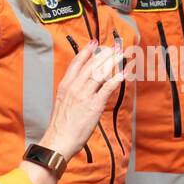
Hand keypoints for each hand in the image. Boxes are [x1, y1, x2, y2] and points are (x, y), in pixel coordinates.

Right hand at [41, 44, 124, 160]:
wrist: (59, 140)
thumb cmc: (61, 125)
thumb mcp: (62, 102)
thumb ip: (72, 91)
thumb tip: (82, 85)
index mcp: (65, 85)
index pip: (76, 62)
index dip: (86, 51)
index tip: (94, 43)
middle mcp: (74, 87)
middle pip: (91, 64)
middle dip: (104, 54)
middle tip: (113, 47)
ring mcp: (84, 95)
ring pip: (100, 72)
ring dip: (112, 62)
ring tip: (121, 54)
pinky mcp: (94, 105)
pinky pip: (108, 87)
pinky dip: (117, 78)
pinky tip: (124, 72)